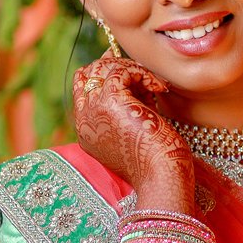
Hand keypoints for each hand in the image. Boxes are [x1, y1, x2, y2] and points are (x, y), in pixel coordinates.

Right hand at [72, 55, 194, 211]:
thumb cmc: (154, 158)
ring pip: (103, 68)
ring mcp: (93, 109)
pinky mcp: (110, 101)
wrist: (161, 176)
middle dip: (115, 67)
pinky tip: (158, 87)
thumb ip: (127, 101)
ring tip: (153, 84)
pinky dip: (142, 73)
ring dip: (131, 69)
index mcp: (86, 129)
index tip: (126, 69)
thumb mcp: (133, 126)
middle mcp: (84, 119)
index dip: (102, 73)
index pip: (82, 87)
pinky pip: (121, 71)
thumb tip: (130, 70)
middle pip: (89, 73)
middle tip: (141, 71)